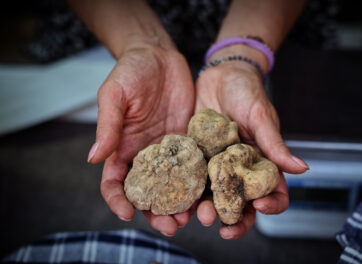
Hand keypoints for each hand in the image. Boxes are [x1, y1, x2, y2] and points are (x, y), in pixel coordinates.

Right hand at [87, 44, 194, 235]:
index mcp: (121, 148)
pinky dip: (198, 183)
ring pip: (173, 186)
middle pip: (148, 193)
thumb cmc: (130, 71)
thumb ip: (108, 126)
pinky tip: (208, 193)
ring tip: (191, 217)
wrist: (159, 56)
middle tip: (171, 226)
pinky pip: (193, 166)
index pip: (114, 182)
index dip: (117, 201)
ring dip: (180, 204)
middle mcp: (145, 155)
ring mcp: (169, 151)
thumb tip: (93, 159)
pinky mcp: (189, 142)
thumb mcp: (114, 95)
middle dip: (156, 213)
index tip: (127, 214)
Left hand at [195, 60, 308, 238]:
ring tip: (194, 215)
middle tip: (218, 222)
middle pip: (241, 204)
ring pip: (214, 198)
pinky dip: (185, 192)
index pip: (274, 193)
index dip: (270, 206)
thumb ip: (276, 145)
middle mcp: (241, 170)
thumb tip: (302, 169)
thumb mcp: (261, 116)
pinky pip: (192, 180)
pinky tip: (175, 199)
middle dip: (231, 217)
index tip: (258, 205)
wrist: (219, 74)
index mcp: (263, 163)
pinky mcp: (197, 159)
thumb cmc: (247, 91)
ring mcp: (217, 166)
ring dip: (205, 210)